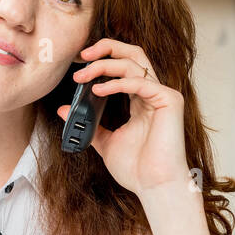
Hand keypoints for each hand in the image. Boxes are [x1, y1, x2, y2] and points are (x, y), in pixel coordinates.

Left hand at [56, 39, 191, 196]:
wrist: (154, 186)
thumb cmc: (136, 169)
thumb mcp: (105, 142)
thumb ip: (89, 124)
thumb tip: (64, 110)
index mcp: (141, 99)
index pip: (124, 65)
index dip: (103, 58)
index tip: (78, 62)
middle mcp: (153, 92)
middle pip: (133, 53)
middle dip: (106, 48)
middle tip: (81, 55)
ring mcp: (163, 95)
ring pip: (133, 63)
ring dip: (104, 66)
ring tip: (81, 77)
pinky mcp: (169, 101)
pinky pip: (139, 82)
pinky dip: (116, 83)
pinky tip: (97, 89)